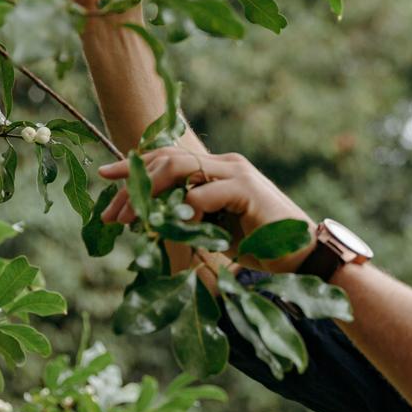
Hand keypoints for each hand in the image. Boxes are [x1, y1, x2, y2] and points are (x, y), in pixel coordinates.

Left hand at [97, 147, 316, 273]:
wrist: (306, 254)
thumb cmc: (264, 246)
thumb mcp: (217, 231)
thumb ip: (190, 221)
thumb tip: (154, 225)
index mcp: (219, 170)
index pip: (169, 156)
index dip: (135, 165)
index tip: (105, 177)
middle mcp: (226, 164)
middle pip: (168, 158)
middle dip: (133, 183)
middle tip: (111, 214)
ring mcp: (237, 173)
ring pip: (180, 166)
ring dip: (150, 193)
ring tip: (134, 221)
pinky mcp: (246, 189)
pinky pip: (203, 193)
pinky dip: (184, 210)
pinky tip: (176, 229)